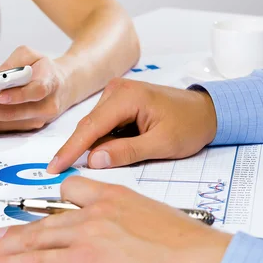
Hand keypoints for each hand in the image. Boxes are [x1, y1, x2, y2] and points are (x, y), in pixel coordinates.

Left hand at [0, 46, 73, 133]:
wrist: (64, 86)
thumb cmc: (43, 68)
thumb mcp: (32, 54)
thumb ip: (14, 61)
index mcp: (50, 83)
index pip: (36, 91)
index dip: (19, 95)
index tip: (1, 96)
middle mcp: (45, 106)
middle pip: (13, 114)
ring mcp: (37, 120)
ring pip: (5, 125)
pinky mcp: (28, 129)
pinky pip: (4, 130)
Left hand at [0, 177, 230, 262]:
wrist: (199, 257)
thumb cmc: (187, 243)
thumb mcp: (153, 216)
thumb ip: (128, 219)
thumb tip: (122, 235)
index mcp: (112, 194)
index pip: (71, 190)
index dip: (51, 203)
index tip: (38, 212)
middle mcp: (94, 209)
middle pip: (44, 219)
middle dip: (14, 230)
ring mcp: (86, 233)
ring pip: (34, 238)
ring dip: (4, 247)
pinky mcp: (83, 259)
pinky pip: (37, 261)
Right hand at [48, 79, 217, 172]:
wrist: (208, 110)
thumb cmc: (190, 124)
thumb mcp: (162, 144)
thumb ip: (127, 152)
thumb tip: (94, 160)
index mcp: (127, 97)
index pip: (90, 127)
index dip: (70, 150)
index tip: (54, 167)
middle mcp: (116, 90)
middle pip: (89, 127)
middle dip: (81, 151)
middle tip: (69, 172)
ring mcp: (116, 94)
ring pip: (94, 128)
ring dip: (97, 146)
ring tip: (121, 156)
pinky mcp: (118, 102)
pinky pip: (103, 125)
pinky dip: (104, 141)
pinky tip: (116, 149)